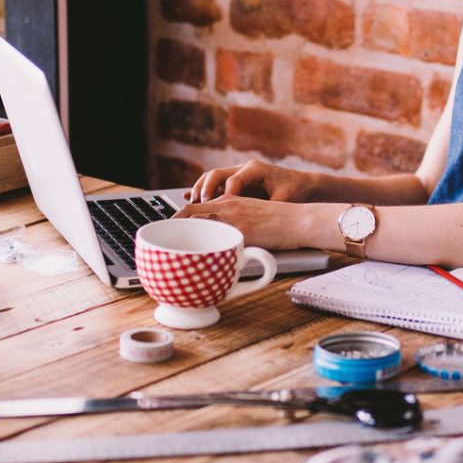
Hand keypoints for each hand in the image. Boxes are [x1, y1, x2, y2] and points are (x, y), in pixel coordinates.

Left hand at [174, 196, 330, 251]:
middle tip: (162, 244)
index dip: (176, 217)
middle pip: (188, 212)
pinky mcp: (242, 232)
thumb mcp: (254, 215)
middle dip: (170, 227)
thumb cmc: (281, 222)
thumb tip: (222, 243)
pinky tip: (193, 261)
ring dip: (181, 237)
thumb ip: (235, 224)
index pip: (193, 205)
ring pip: (197, 223)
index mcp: (229, 200)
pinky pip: (216, 238)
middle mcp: (227, 206)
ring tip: (171, 253)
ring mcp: (233, 218)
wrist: (301, 220)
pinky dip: (200, 249)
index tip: (166, 230)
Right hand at [187, 159, 315, 203]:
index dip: (224, 195)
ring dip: (201, 190)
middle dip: (206, 190)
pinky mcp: (236, 185)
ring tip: (192, 204)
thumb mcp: (285, 200)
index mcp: (255, 169)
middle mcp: (244, 169)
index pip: (233, 180)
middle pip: (216, 175)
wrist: (305, 185)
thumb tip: (254, 221)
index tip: (220, 209)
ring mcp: (238, 175)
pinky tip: (189, 198)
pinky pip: (215, 186)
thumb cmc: (297, 191)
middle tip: (200, 205)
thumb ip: (269, 207)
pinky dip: (203, 192)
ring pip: (212, 178)